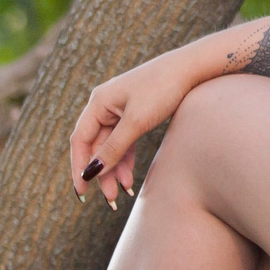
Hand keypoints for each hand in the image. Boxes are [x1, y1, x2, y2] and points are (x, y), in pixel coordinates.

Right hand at [66, 53, 202, 203]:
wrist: (191, 69)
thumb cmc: (162, 90)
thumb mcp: (136, 122)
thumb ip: (113, 148)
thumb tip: (91, 172)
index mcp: (98, 102)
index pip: (80, 140)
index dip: (78, 167)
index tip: (81, 192)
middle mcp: (104, 105)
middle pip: (95, 146)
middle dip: (101, 174)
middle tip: (110, 200)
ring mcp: (119, 109)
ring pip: (110, 146)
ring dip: (115, 170)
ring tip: (123, 193)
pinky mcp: (133, 114)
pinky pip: (123, 141)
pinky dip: (126, 159)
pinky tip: (130, 178)